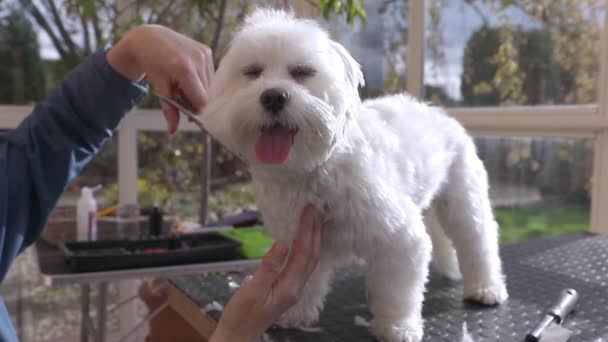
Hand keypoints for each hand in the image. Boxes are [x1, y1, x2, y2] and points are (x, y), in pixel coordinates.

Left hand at [106, 24, 213, 132]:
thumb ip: (169, 110)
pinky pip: (210, 74)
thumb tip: (173, 131)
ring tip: (183, 86)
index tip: (194, 119)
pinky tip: (189, 76)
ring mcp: (204, 54)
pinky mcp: (206, 51)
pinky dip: (202, 81)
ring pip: (210, 85)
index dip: (200, 112)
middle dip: (197, 102)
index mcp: (184, 69)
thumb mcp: (159, 88)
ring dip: (200, 91)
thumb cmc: (152, 64)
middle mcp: (198, 60)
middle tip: (182, 100)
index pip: (202, 100)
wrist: (149, 39)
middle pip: (207, 94)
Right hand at [210, 206, 321, 341]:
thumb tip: (283, 243)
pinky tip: (300, 241)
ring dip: (312, 239)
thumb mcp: (252, 290)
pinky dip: (304, 249)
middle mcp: (296, 288)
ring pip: (309, 260)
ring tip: (313, 220)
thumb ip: (269, 267)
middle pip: (312, 256)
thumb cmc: (241, 315)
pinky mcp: (287, 289)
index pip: (304, 253)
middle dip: (315, 232)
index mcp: (290, 287)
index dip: (307, 230)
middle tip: (317, 210)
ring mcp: (293, 289)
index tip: (309, 211)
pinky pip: (301, 265)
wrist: (238, 336)